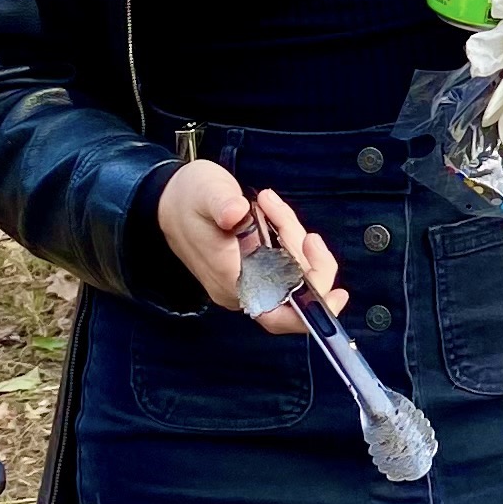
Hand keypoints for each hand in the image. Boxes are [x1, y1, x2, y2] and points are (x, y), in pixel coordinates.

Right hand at [159, 160, 345, 330]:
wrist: (168, 203)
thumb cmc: (188, 199)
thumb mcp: (205, 191)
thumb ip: (222, 203)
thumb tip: (236, 213)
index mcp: (230, 280)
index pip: (277, 312)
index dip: (308, 313)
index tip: (334, 296)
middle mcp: (242, 289)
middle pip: (295, 291)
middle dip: (306, 256)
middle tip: (290, 221)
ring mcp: (250, 281)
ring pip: (294, 270)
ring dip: (292, 237)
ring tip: (268, 205)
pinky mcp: (255, 269)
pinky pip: (286, 260)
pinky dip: (287, 236)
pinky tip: (272, 214)